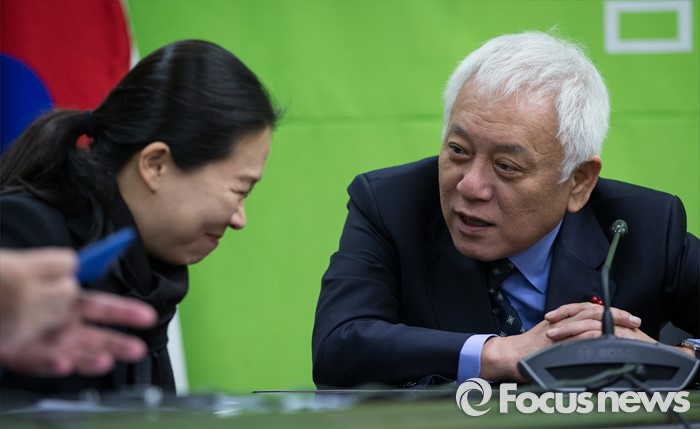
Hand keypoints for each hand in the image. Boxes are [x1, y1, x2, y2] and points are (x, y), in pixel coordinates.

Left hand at [0, 248, 156, 375]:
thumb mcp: (27, 269)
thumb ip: (58, 272)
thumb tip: (77, 276)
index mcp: (59, 291)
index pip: (99, 301)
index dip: (124, 309)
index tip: (147, 314)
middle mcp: (51, 315)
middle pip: (92, 327)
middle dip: (119, 335)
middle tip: (141, 342)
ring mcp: (35, 336)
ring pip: (72, 349)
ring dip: (93, 356)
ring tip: (111, 360)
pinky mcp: (15, 353)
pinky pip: (39, 362)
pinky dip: (52, 365)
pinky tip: (63, 363)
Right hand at [480, 302, 651, 382]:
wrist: (510, 355)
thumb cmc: (529, 351)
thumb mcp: (551, 338)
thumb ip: (568, 336)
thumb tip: (588, 341)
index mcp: (563, 320)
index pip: (590, 310)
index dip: (611, 312)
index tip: (628, 317)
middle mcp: (563, 321)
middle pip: (593, 311)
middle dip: (617, 314)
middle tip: (634, 320)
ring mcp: (560, 330)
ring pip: (588, 319)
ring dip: (611, 322)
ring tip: (628, 328)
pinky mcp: (556, 341)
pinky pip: (578, 335)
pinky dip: (594, 335)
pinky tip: (607, 337)